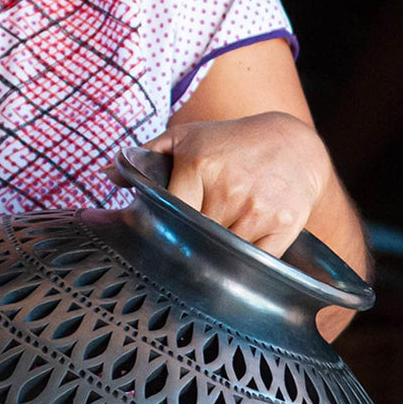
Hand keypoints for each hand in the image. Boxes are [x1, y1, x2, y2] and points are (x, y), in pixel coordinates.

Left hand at [138, 112, 332, 259]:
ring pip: (222, 253)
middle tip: (186, 245)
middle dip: (188, 243)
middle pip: (194, 237)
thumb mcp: (188, 139)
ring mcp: (258, 210)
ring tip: (213, 246)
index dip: (164, 228)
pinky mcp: (283, 227)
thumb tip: (108, 172)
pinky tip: (237, 254)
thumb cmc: (232, 144)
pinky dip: (243, 265)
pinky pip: (253, 261)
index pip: (169, 213)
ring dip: (215, 255)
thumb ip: (148, 155)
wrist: (294, 146)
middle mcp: (230, 188)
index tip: (162, 235)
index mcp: (200, 165)